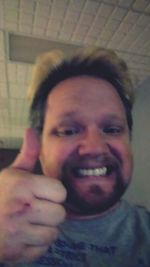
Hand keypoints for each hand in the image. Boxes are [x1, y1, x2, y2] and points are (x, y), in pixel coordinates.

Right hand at [0, 128, 65, 262]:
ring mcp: (18, 233)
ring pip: (53, 233)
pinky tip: (24, 236)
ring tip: (30, 223)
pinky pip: (42, 249)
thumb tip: (32, 130)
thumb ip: (27, 153)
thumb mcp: (12, 173)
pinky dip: (36, 244)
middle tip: (37, 209)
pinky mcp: (16, 253)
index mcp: (23, 186)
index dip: (53, 193)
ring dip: (44, 229)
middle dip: (51, 211)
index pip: (60, 192)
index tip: (44, 193)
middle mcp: (22, 209)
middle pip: (60, 214)